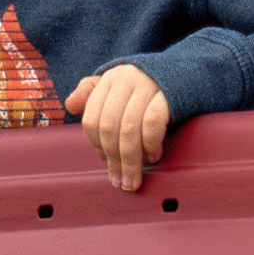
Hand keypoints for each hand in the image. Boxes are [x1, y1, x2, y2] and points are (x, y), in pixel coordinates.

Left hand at [65, 65, 169, 191]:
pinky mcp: (168, 95)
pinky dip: (150, 144)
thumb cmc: (143, 87)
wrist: (183, 73)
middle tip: (119, 181)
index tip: (106, 163)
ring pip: (130, 129)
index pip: (92, 118)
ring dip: (130, 161)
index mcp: (109, 80)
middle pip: (110, 127)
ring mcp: (147, 86)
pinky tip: (153, 156)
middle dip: (113, 160)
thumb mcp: (115, 86)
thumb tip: (70, 105)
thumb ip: (90, 94)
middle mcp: (125, 80)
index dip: (96, 146)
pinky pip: (153, 124)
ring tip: (133, 179)